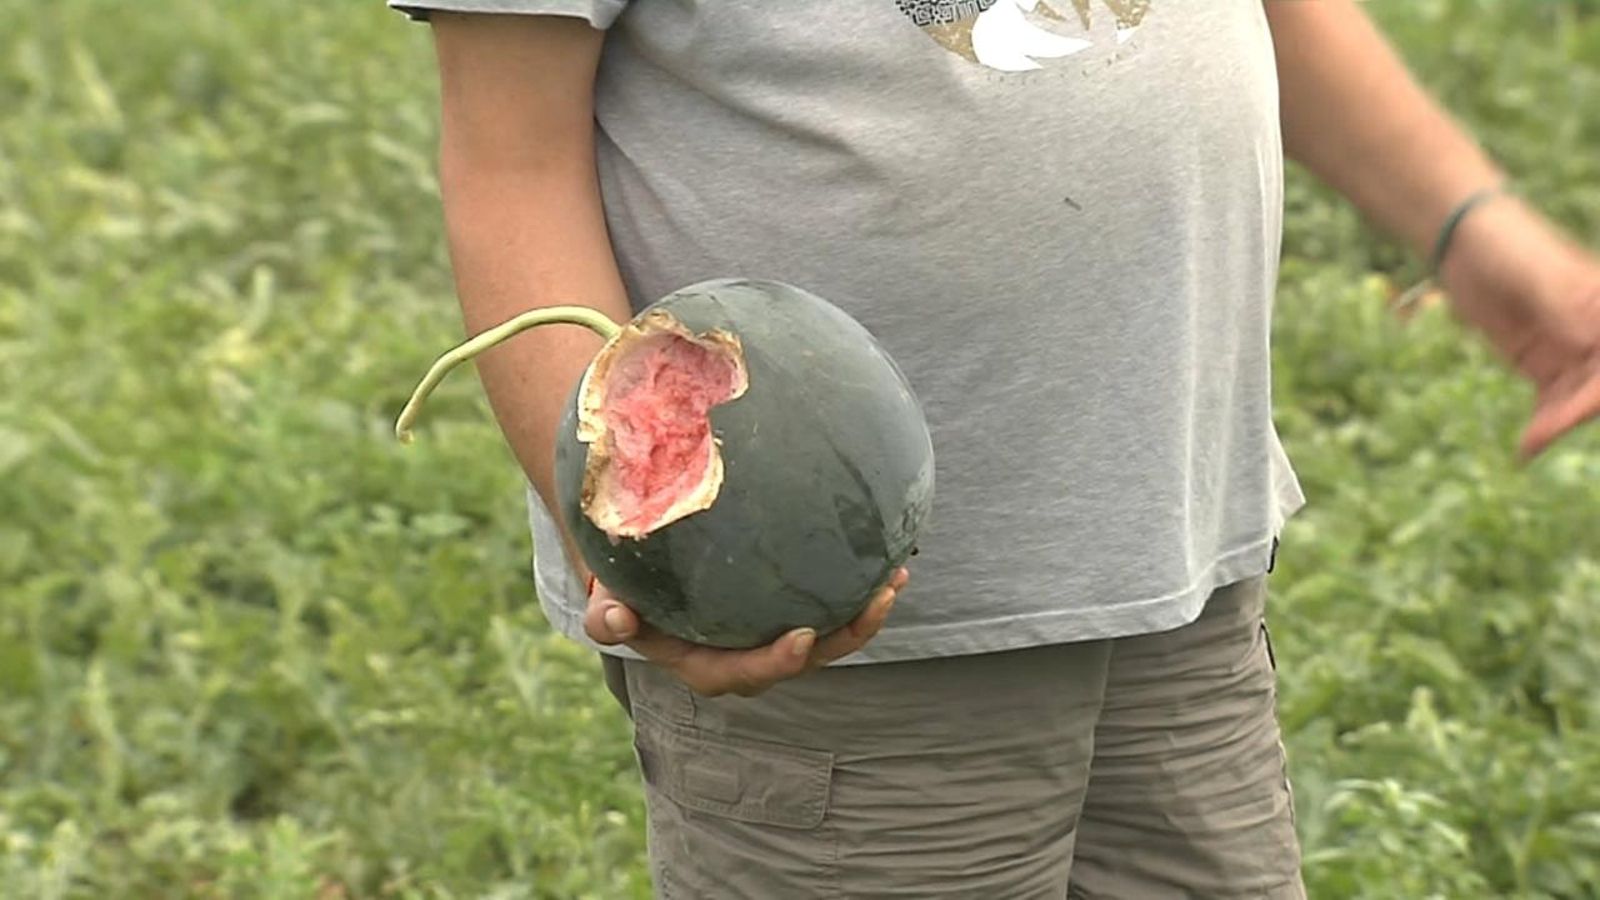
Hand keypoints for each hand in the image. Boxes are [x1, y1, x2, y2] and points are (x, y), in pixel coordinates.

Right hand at [583, 568, 909, 697]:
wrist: (644, 589)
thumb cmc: (625, 597)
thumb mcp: (609, 607)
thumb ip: (609, 618)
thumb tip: (614, 619)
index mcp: (709, 665)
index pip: (746, 673)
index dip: (776, 661)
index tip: (802, 638)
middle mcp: (748, 659)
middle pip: (805, 659)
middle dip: (844, 636)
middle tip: (875, 602)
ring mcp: (773, 638)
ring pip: (828, 636)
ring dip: (864, 614)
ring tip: (895, 578)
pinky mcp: (790, 615)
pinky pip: (830, 609)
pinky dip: (857, 589)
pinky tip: (886, 559)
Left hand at [1435, 195, 1599, 458]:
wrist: (1467, 244)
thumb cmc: (1508, 244)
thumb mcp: (1533, 271)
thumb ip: (1560, 303)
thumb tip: (1588, 339)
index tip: (1582, 406)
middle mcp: (1597, 332)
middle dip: (1581, 410)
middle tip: (1547, 430)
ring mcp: (1573, 351)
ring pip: (1580, 398)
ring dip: (1561, 423)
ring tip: (1531, 442)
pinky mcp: (1543, 365)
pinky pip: (1553, 401)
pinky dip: (1544, 424)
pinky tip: (1527, 448)